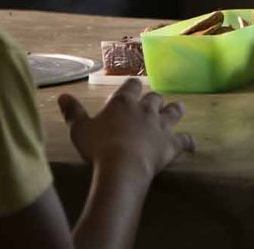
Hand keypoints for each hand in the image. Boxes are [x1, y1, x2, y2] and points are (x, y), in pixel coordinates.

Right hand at [57, 79, 193, 180]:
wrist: (122, 167)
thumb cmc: (98, 147)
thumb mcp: (80, 129)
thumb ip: (73, 112)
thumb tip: (62, 96)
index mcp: (124, 103)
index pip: (132, 85)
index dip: (132, 86)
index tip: (132, 88)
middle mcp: (145, 109)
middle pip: (155, 97)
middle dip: (154, 99)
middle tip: (151, 104)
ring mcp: (161, 125)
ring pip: (174, 111)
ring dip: (175, 110)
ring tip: (176, 110)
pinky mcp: (172, 143)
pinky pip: (185, 140)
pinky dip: (188, 142)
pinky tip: (191, 144)